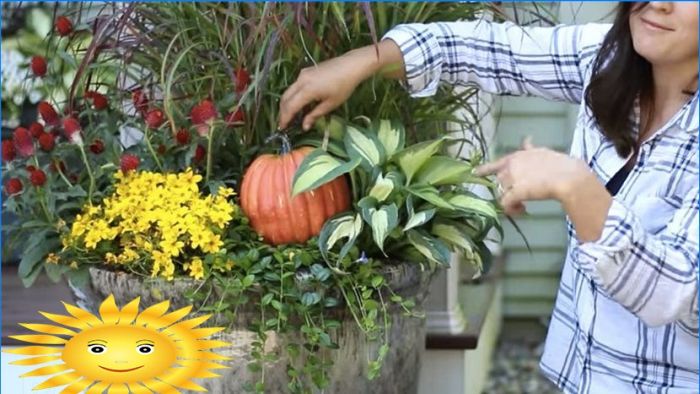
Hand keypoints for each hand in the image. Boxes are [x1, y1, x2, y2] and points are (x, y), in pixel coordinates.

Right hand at [278, 53, 366, 130]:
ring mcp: (302, 74)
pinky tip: (300, 104)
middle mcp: (301, 80)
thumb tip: (304, 126)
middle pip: (285, 98)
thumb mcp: (330, 104)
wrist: (351, 65)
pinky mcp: (306, 71)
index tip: (282, 128)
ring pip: (288, 91)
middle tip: (284, 124)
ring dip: (287, 104)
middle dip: (283, 112)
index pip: (290, 107)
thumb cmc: (344, 86)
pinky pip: (295, 86)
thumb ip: (315, 115)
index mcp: (307, 90)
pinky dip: (294, 96)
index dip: (285, 118)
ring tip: (291, 116)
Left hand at [474, 138, 591, 215]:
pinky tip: (522, 210)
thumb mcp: (544, 152)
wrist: (569, 177)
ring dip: (511, 201)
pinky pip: (506, 204)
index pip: (497, 163)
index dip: (484, 169)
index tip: (474, 172)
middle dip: (508, 190)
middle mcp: (512, 165)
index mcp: (518, 155)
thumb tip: (527, 140)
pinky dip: (512, 210)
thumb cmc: (562, 165)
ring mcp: (513, 178)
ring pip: (502, 193)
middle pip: (500, 181)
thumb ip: (531, 149)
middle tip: (521, 198)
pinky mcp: (516, 191)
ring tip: (523, 206)